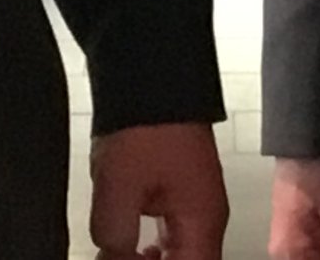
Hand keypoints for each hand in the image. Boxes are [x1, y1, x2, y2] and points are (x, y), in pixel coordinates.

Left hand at [89, 121, 227, 259]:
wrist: (153, 77)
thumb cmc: (145, 128)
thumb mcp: (119, 189)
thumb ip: (115, 239)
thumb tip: (113, 258)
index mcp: (202, 222)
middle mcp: (207, 218)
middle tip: (115, 259)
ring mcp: (196, 202)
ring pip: (181, 254)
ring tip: (118, 256)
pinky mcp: (181, 189)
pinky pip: (174, 235)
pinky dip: (153, 250)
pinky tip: (130, 248)